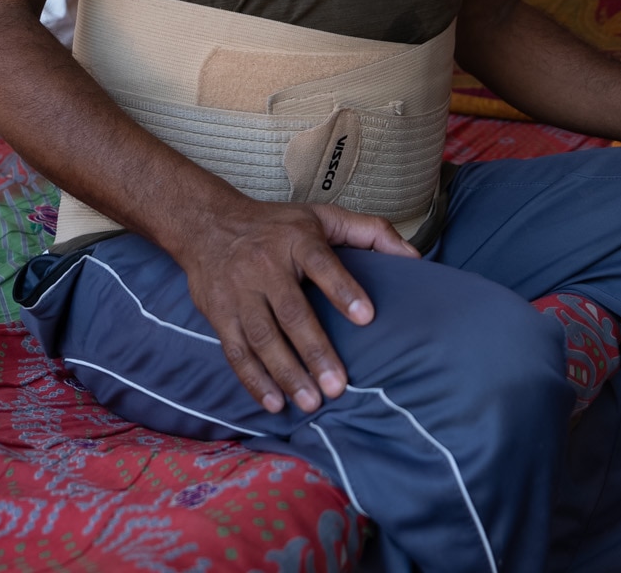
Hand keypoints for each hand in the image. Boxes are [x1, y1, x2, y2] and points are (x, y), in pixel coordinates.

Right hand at [170, 198, 417, 413]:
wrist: (206, 224)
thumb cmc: (277, 226)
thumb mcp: (322, 217)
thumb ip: (369, 233)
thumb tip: (414, 257)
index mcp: (297, 240)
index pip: (322, 264)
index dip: (344, 289)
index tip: (367, 317)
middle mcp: (265, 265)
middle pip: (291, 312)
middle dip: (314, 351)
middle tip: (338, 387)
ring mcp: (238, 291)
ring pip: (262, 337)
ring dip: (286, 373)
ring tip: (311, 402)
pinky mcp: (219, 313)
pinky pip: (235, 351)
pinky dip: (253, 380)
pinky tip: (275, 402)